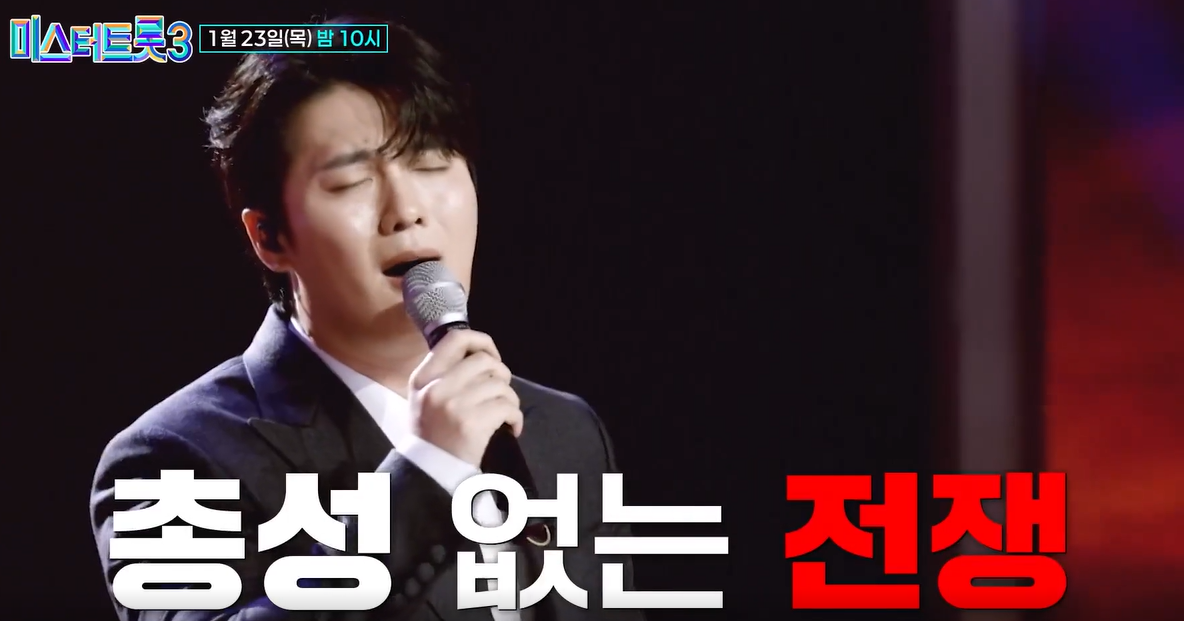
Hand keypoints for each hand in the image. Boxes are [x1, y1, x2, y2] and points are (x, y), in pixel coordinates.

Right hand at [408, 329, 523, 465]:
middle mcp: (437, 386)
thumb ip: (446, 374)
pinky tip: (511, 427)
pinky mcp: (473, 423)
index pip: (456, 339)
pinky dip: (515, 417)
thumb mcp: (426, 397)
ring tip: (505, 413)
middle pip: (485, 361)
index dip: (482, 341)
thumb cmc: (431, 433)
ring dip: (510, 399)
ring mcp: (455, 404)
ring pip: (500, 385)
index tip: (491, 357)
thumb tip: (484, 355)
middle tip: (500, 392)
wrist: (429, 471)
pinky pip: (507, 407)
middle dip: (501, 374)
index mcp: (424, 376)